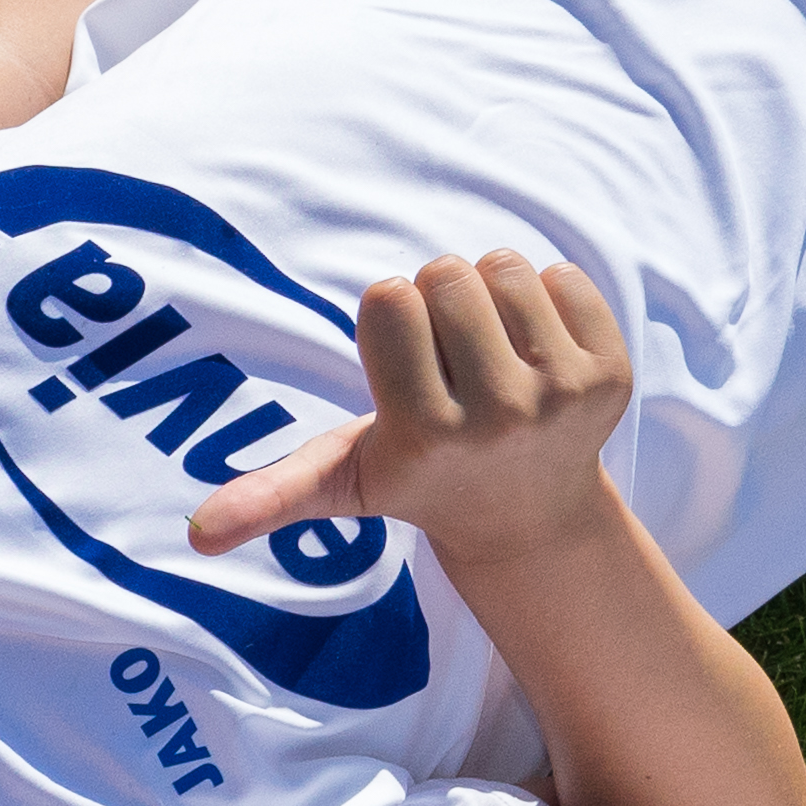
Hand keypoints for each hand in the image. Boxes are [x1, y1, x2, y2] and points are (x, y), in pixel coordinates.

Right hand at [185, 254, 632, 561]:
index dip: (388, 318)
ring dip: (489, 294)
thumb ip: (270, 499)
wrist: (529, 512)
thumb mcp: (343, 484)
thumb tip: (194, 537)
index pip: (387, 297)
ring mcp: (560, 397)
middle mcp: (495, 419)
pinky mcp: (610, 376)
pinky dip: (546, 298)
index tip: (402, 363)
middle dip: (437, 298)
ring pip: (505, 268)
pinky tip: (536, 350)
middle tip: (448, 354)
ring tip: (489, 348)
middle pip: (445, 274)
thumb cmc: (419, 475)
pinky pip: (565, 278)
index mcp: (422, 436)